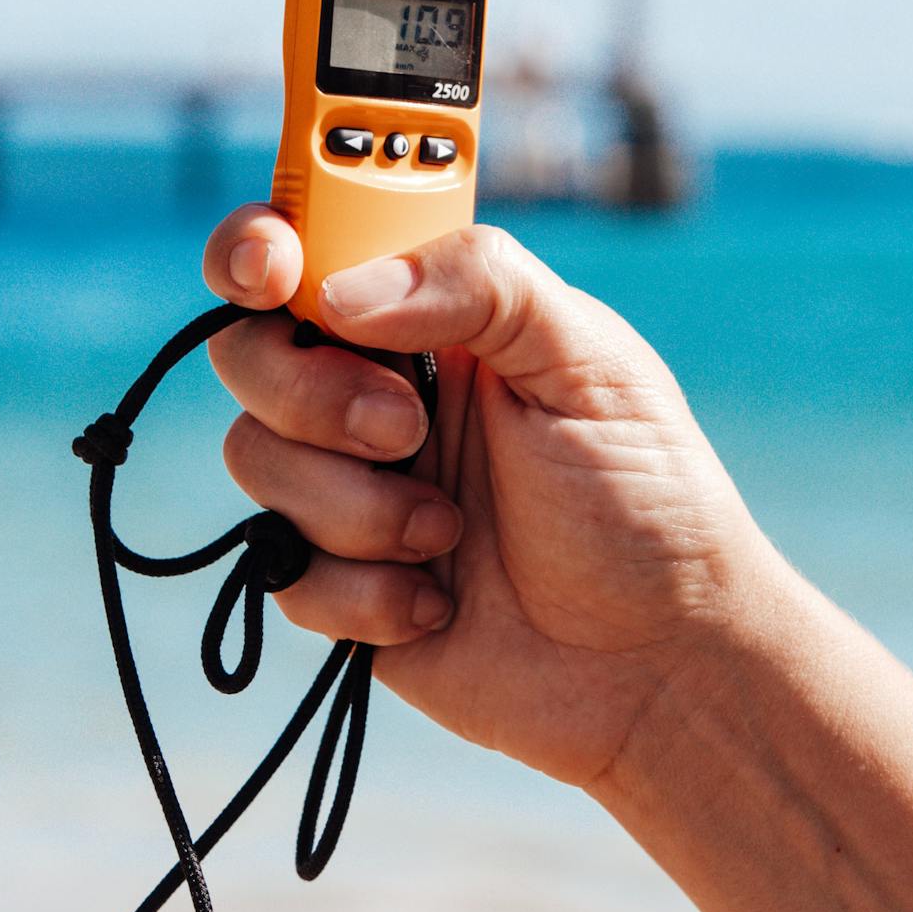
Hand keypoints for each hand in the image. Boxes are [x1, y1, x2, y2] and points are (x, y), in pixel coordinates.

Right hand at [202, 206, 769, 786]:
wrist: (662, 666)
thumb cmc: (650, 499)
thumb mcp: (591, 361)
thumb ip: (479, 284)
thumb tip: (339, 291)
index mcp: (435, 318)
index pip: (312, 246)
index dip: (262, 244)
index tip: (270, 269)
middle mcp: (377, 391)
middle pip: (251, 349)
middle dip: (312, 393)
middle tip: (408, 430)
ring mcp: (351, 488)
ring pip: (255, 457)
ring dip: (353, 505)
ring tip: (449, 534)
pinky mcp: (340, 584)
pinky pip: (281, 570)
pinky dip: (361, 592)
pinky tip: (440, 605)